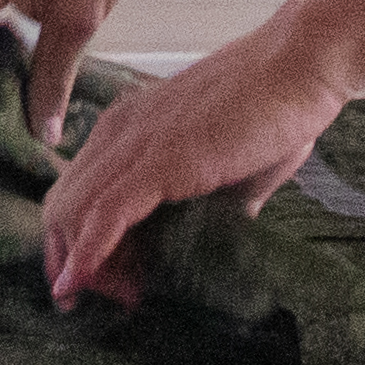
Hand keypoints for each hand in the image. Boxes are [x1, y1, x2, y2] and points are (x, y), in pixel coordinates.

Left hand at [34, 13, 361, 305]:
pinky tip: (84, 281)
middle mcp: (120, 130)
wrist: (300, 64)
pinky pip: (105, 214)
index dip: (80, 240)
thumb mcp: (231, 165)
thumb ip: (216, 199)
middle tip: (102, 297)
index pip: (78, 191)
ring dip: (80, 264)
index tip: (105, 279)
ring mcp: (135, 142)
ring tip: (106, 299)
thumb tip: (219, 234)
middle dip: (70, 258)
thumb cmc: (275, 108)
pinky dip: (88, 254)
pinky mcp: (158, 160)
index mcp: (131, 126)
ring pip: (72, 211)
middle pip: (63, 205)